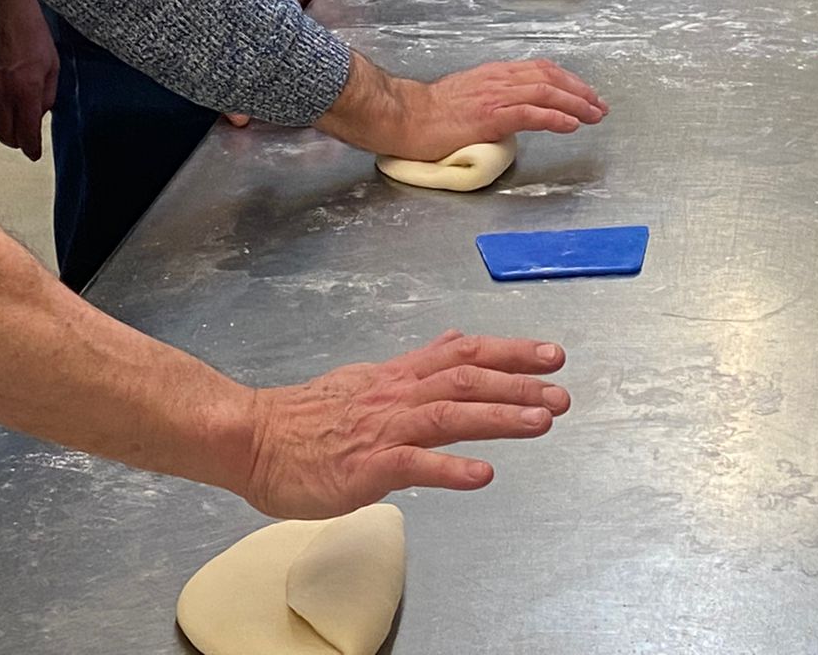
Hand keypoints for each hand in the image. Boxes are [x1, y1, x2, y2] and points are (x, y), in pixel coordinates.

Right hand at [0, 0, 59, 162]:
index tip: (33, 152)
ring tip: (5, 124)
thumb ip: (47, 92)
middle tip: (22, 136)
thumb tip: (40, 113)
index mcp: (25, 89)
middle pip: (4, 134)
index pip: (26, 133)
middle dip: (16, 140)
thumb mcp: (52, 61)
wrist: (0, 4)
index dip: (31, 148)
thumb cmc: (28, 27)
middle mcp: (0, 92)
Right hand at [243, 331, 569, 515]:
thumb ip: (412, 366)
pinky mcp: (367, 465)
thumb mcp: (366, 378)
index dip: (509, 352)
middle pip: (465, 379)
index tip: (550, 354)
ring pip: (449, 413)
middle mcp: (396, 394)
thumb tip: (453, 343)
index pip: (461, 353)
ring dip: (499, 416)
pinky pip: (415, 463)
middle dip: (518, 384)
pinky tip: (483, 474)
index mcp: (397, 376)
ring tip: (541, 421)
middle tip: (563, 391)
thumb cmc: (307, 419)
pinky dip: (452, 468)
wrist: (255, 438)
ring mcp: (383, 428)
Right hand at [380, 60, 607, 160]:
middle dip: (580, 90)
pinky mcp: (490, 116)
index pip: (540, 69)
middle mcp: (498, 79)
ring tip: (594, 115)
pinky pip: (530, 113)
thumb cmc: (430, 113)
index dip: (568, 79)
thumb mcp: (468, 95)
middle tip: (600, 105)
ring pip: (546, 91)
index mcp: (494, 74)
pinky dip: (555, 117)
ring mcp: (494, 96)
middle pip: (549, 76)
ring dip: (576, 103)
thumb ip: (493, 98)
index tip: (585, 93)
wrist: (405, 116)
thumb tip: (513, 110)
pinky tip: (572, 124)